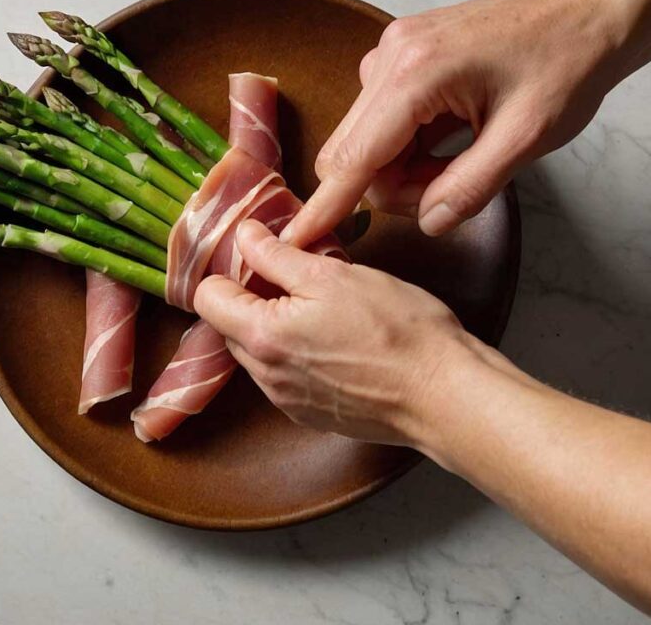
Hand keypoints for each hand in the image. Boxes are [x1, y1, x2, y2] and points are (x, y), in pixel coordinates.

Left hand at [194, 219, 480, 445]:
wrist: (443, 395)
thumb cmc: (396, 329)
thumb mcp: (334, 274)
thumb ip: (277, 255)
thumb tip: (244, 234)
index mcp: (262, 336)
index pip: (207, 297)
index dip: (228, 270)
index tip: (260, 258)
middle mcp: (265, 376)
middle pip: (229, 326)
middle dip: (253, 299)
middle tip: (299, 278)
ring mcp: (287, 401)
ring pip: (258, 353)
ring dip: (276, 328)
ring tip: (324, 309)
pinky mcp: (311, 416)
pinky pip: (285, 378)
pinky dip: (298, 357)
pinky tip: (337, 343)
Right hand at [283, 0, 627, 246]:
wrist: (590, 12)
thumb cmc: (568, 68)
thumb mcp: (527, 140)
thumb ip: (469, 187)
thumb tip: (427, 222)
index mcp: (417, 76)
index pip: (355, 157)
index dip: (326, 205)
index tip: (294, 239)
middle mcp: (390, 57)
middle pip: (350, 150)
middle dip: (388, 185)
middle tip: (447, 187)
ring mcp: (392, 50)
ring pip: (364, 137)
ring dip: (401, 165)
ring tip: (462, 154)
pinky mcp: (402, 52)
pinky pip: (380, 115)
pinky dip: (406, 141)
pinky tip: (450, 134)